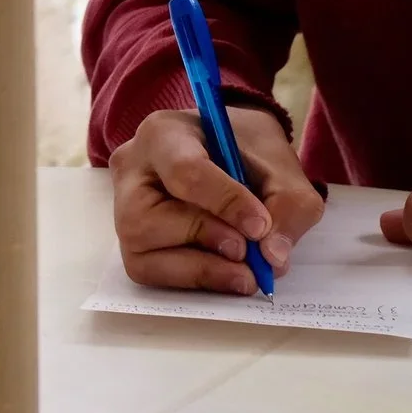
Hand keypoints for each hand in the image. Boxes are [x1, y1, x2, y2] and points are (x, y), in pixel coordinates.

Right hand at [110, 105, 326, 294]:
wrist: (233, 155)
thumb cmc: (249, 154)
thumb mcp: (283, 166)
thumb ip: (288, 206)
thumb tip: (272, 258)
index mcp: (164, 133)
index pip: (184, 171)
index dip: (224, 204)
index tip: (261, 227)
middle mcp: (132, 171)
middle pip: (145, 220)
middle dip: (203, 241)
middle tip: (248, 253)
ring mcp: (123, 209)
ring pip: (141, 254)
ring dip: (200, 269)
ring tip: (244, 269)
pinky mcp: (132, 243)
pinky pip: (148, 272)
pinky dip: (192, 279)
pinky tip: (225, 273)